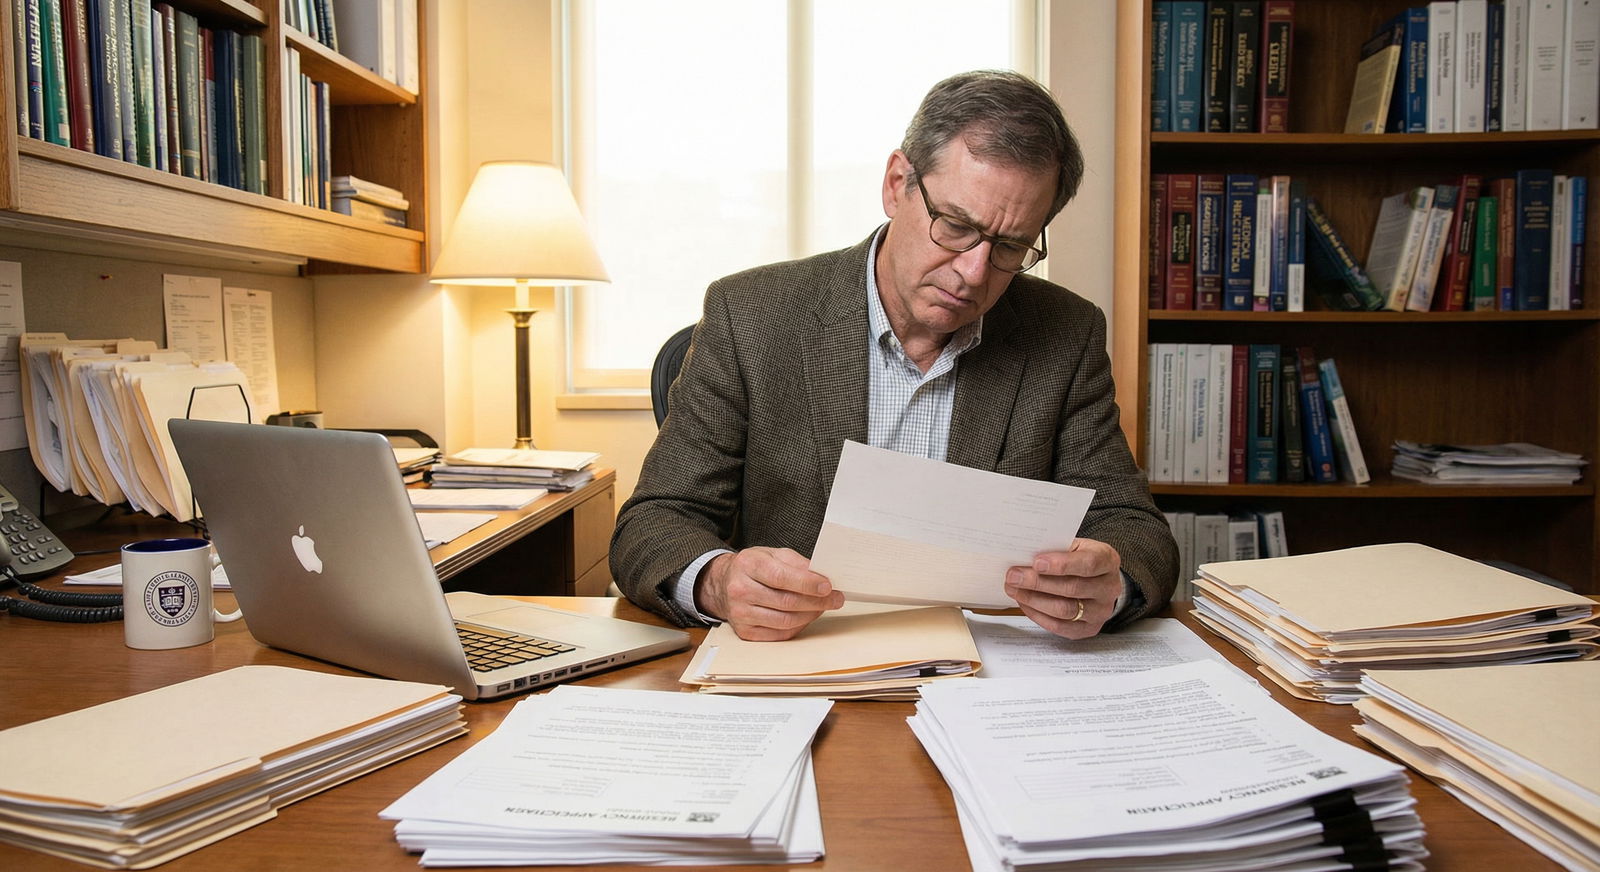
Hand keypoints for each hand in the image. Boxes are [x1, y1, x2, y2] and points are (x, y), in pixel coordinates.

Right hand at [694, 547, 844, 640]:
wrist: (724, 583)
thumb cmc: (753, 568)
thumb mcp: (772, 554)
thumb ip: (797, 563)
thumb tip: (822, 576)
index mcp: (747, 565)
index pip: (780, 576)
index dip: (807, 583)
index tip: (827, 586)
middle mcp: (740, 590)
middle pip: (786, 601)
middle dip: (816, 601)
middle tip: (835, 599)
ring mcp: (740, 613)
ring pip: (785, 620)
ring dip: (810, 615)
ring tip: (822, 607)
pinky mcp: (744, 632)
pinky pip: (779, 634)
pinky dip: (798, 626)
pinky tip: (806, 617)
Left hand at [1004, 538, 1122, 638]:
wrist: (1098, 581)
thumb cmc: (1080, 559)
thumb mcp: (1074, 546)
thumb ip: (1055, 549)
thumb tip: (1023, 555)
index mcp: (1107, 561)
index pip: (1088, 564)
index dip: (1061, 564)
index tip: (1036, 562)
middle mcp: (1109, 588)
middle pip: (1072, 588)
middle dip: (1038, 582)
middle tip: (1014, 576)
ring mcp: (1101, 611)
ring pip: (1065, 610)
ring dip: (1034, 600)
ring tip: (1014, 589)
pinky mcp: (1089, 628)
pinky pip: (1060, 626)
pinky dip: (1038, 615)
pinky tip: (1024, 603)